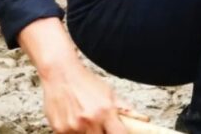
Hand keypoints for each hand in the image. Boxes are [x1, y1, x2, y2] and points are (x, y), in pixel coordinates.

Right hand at [17, 18, 142, 132]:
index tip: (119, 132)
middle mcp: (90, 120)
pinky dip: (75, 132)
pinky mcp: (60, 129)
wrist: (61, 73)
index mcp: (105, 111)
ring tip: (87, 121)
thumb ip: (123, 108)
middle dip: (104, 133)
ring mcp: (73, 126)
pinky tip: (75, 121)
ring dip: (88, 132)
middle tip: (102, 126)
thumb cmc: (85, 82)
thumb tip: (141, 119)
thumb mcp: (108, 92)